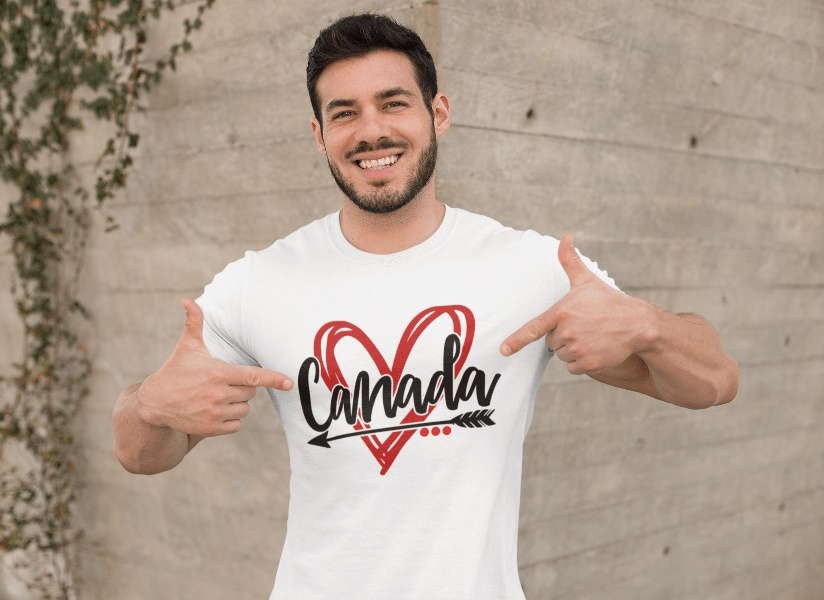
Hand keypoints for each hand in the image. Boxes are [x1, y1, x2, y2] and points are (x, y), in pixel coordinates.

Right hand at [137, 298, 292, 436]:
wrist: (154, 403)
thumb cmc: (176, 370)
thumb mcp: (187, 346)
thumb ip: (194, 322)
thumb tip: (187, 299)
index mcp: (218, 373)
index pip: (254, 376)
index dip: (274, 379)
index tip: (289, 383)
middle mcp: (219, 394)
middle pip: (251, 392)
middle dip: (242, 387)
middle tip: (223, 382)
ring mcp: (215, 413)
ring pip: (245, 409)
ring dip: (237, 403)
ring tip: (216, 396)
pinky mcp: (211, 429)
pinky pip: (236, 425)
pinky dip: (231, 419)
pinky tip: (214, 410)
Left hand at [500, 234, 649, 374]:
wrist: (637, 324)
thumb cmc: (608, 301)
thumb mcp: (586, 280)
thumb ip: (570, 261)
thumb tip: (565, 237)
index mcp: (562, 312)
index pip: (534, 328)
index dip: (516, 340)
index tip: (503, 350)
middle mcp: (568, 332)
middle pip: (550, 342)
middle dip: (561, 336)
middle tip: (581, 326)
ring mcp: (578, 349)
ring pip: (561, 355)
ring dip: (570, 349)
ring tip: (589, 336)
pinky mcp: (588, 364)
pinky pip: (572, 368)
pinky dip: (580, 362)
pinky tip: (594, 348)